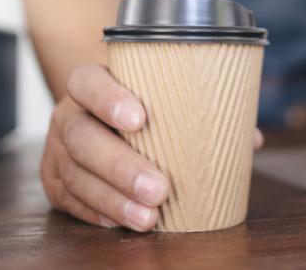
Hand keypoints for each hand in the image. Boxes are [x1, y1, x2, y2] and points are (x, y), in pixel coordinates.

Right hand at [40, 63, 262, 230]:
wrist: (98, 111)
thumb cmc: (140, 101)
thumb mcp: (161, 92)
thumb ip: (202, 107)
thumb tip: (250, 138)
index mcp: (91, 82)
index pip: (89, 83)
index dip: (109, 99)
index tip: (140, 119)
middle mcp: (69, 114)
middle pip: (82, 138)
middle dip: (120, 166)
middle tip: (159, 188)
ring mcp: (57, 149)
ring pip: (76, 175)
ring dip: (113, 200)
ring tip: (149, 218)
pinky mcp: (54, 180)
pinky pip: (69, 200)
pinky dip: (97, 213)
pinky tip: (122, 222)